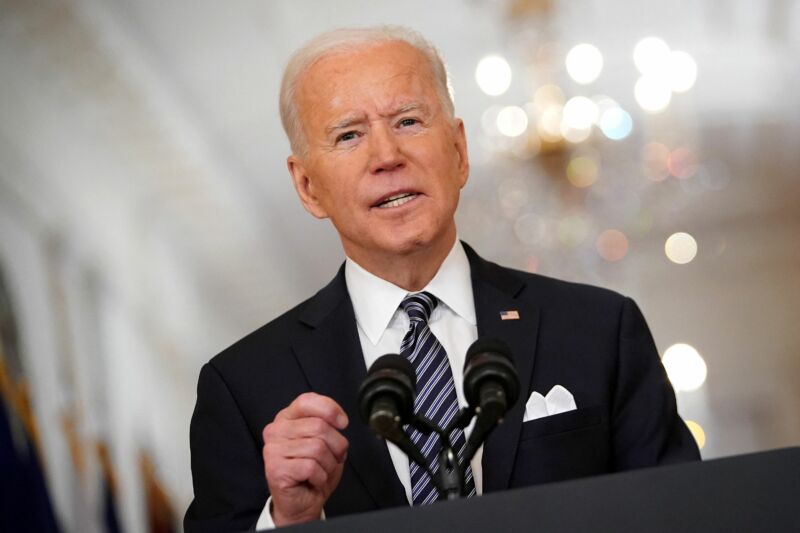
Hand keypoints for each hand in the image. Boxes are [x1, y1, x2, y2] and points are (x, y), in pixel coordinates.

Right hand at [262, 392, 348, 525]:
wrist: (302, 503)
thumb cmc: (314, 471)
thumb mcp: (325, 441)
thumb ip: (327, 424)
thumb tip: (339, 420)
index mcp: (287, 418)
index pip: (307, 400)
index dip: (330, 409)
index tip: (342, 423)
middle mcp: (276, 430)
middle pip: (319, 426)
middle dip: (336, 446)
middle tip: (331, 458)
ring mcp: (273, 450)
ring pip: (317, 448)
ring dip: (328, 464)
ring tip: (321, 471)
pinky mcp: (275, 469)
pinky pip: (311, 467)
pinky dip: (320, 476)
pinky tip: (312, 480)